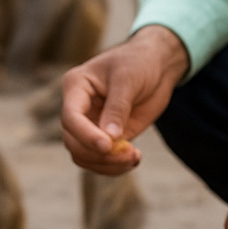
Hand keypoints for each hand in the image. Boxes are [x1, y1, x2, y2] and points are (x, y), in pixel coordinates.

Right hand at [61, 25, 187, 173]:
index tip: (108, 145)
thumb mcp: (128, 79)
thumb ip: (118, 108)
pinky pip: (100, 160)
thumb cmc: (139, 62)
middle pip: (73, 141)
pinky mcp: (105, 137)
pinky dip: (114, 166)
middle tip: (128, 154)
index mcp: (76, 87)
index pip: (70, 117)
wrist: (157, 65)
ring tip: (133, 158)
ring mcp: (90, 125)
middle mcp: (78, 109)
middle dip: (98, 153)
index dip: (85, 134)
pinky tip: (133, 160)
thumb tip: (110, 138)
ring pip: (83, 155)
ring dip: (106, 164)